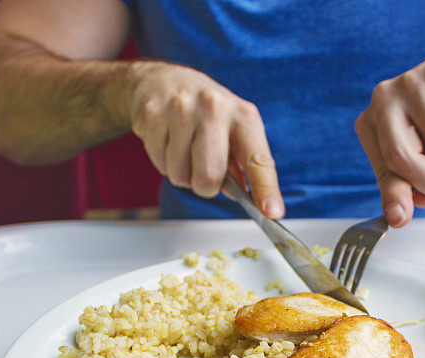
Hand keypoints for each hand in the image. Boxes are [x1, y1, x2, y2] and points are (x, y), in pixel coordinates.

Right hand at [129, 62, 283, 217]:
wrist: (164, 79)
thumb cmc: (207, 113)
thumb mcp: (234, 130)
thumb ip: (244, 166)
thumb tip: (253, 200)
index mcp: (243, 116)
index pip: (257, 160)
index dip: (265, 189)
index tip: (272, 212)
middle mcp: (214, 108)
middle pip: (209, 177)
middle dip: (205, 186)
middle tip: (203, 169)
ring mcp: (181, 109)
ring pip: (180, 175)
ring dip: (182, 173)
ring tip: (184, 149)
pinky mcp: (152, 114)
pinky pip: (159, 163)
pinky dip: (164, 161)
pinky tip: (168, 140)